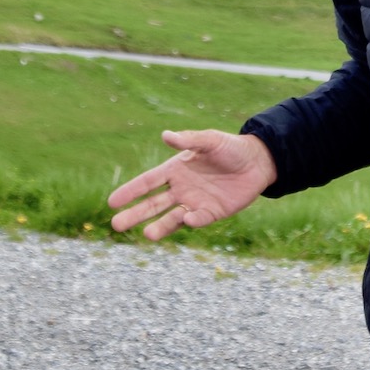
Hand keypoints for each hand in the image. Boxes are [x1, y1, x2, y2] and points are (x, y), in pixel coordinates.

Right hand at [108, 129, 275, 241]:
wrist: (258, 162)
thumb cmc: (231, 148)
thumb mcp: (210, 140)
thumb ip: (189, 140)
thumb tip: (166, 135)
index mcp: (175, 170)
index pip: (147, 183)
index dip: (130, 191)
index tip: (112, 201)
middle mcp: (181, 189)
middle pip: (153, 204)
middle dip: (135, 214)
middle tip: (116, 225)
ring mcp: (195, 202)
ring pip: (171, 218)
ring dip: (159, 227)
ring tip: (147, 235)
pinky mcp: (212, 213)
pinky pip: (199, 219)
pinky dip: (193, 220)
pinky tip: (188, 218)